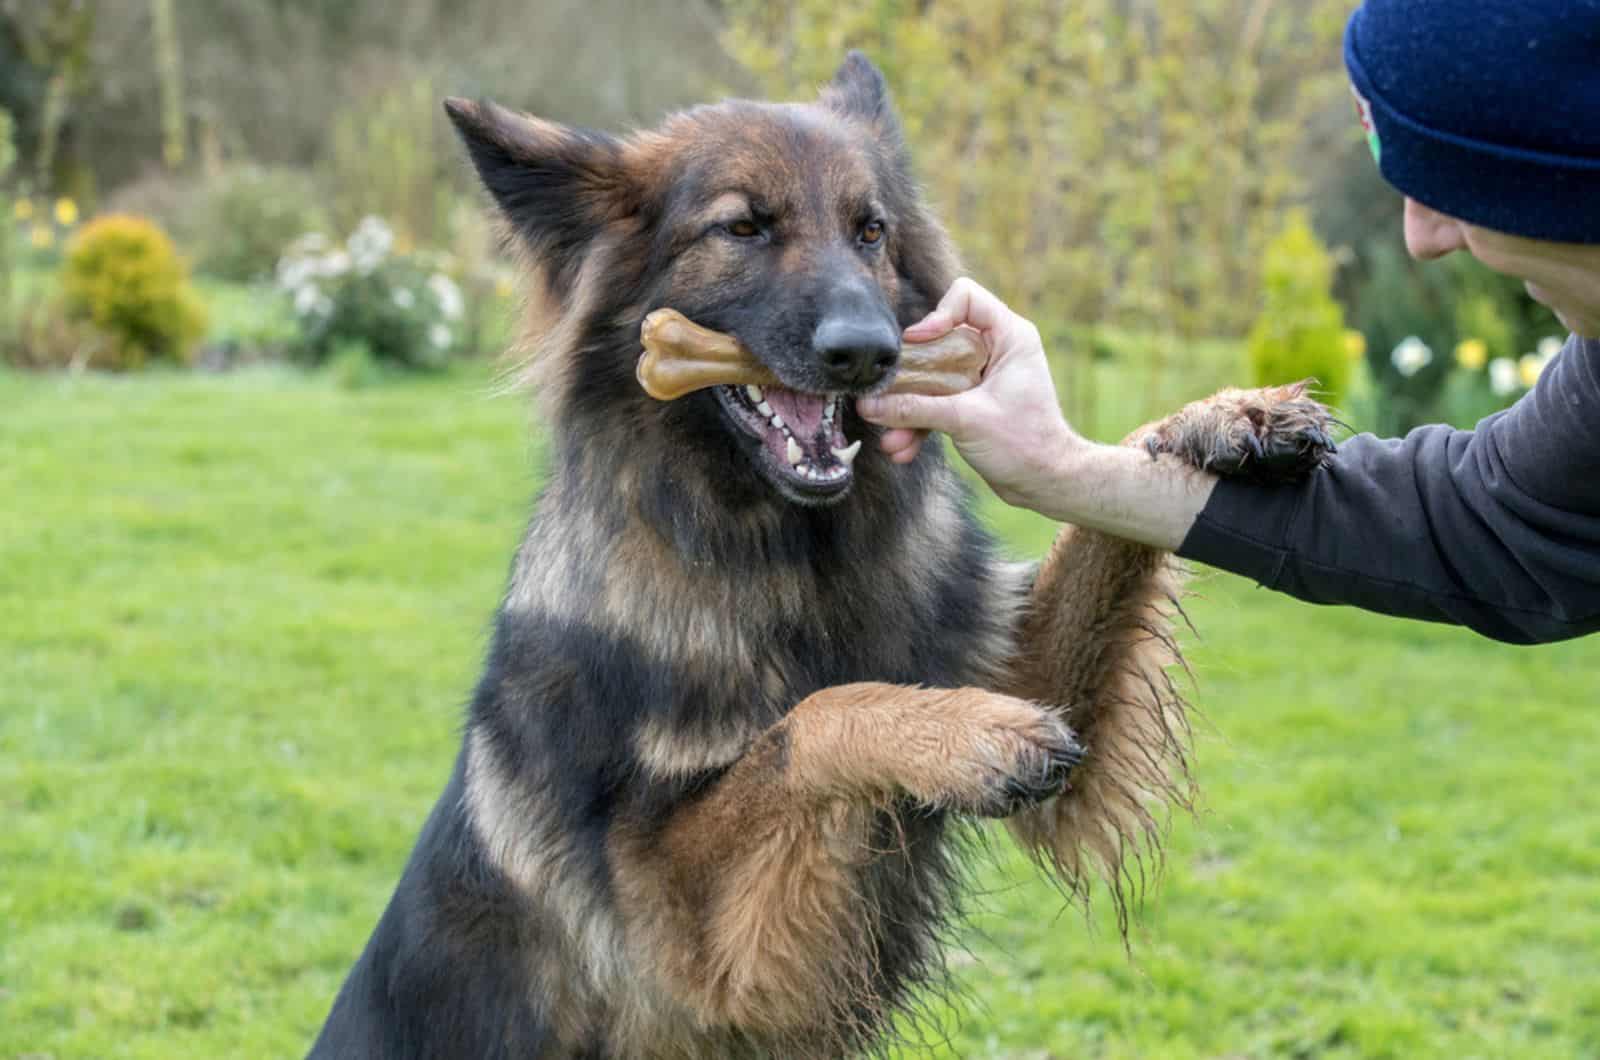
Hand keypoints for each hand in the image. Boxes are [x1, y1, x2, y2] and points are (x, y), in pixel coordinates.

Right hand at [858, 278, 1084, 512]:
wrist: (1046, 484)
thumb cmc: (1026, 445)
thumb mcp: (965, 421)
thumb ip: (915, 409)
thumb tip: (869, 405)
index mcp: (1009, 336)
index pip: (965, 297)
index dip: (937, 315)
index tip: (918, 343)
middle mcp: (994, 350)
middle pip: (937, 342)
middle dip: (910, 377)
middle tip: (886, 395)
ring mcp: (980, 378)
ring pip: (931, 378)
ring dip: (909, 409)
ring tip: (890, 439)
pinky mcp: (970, 404)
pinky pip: (935, 403)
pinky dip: (919, 424)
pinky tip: (902, 449)